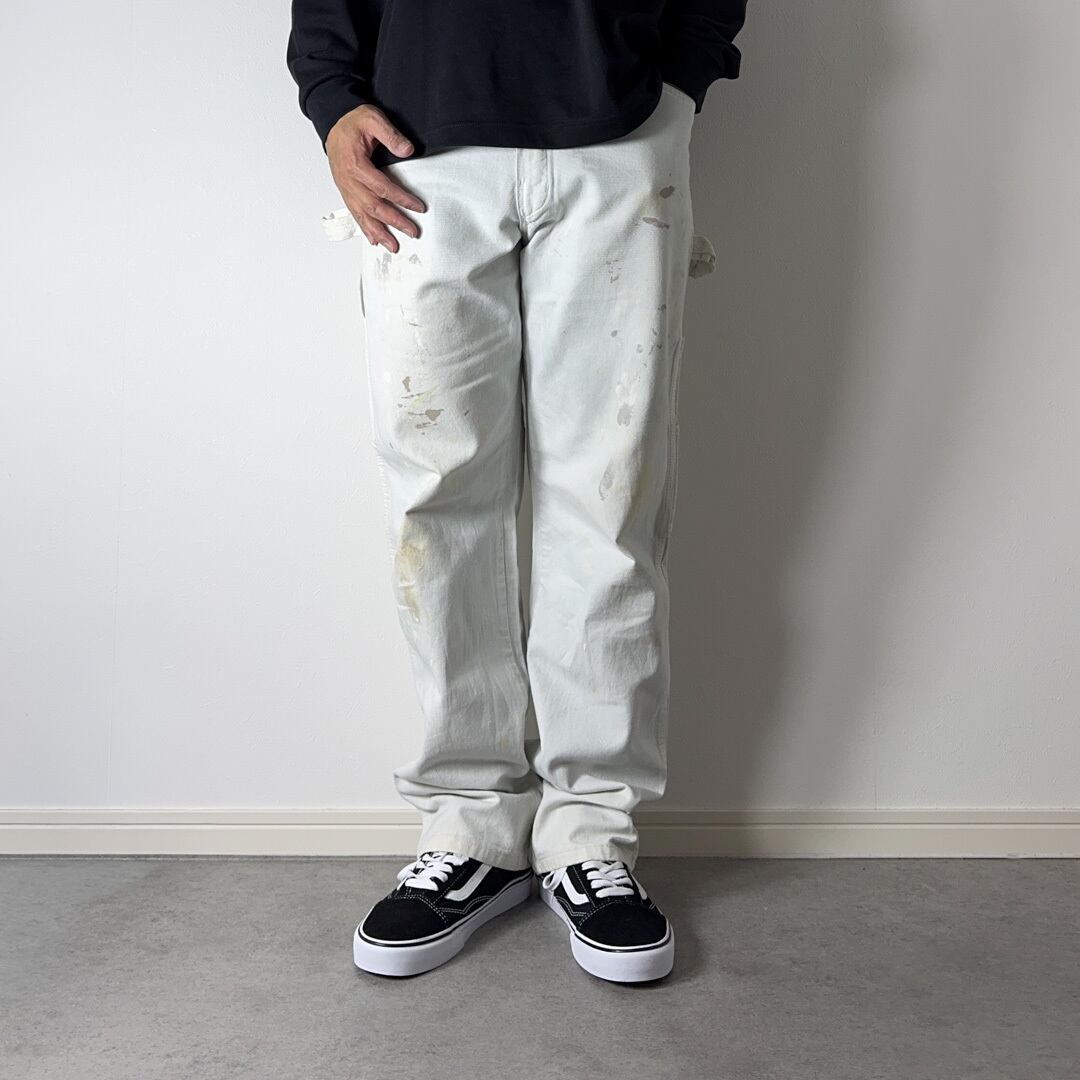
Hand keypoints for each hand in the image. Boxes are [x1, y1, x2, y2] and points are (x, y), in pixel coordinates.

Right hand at [326, 104, 426, 252]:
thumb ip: (390, 135)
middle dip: (394, 222)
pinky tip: (374, 240)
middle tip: (412, 231)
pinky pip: (354, 213)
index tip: (418, 207)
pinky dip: (364, 228)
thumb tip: (407, 150)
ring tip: (393, 246)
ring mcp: (345, 188)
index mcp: (355, 165)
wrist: (333, 122)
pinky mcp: (345, 191)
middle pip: (373, 207)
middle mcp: (348, 181)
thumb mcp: (372, 119)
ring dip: (379, 233)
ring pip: (362, 215)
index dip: (401, 198)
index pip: (382, 187)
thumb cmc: (352, 122)